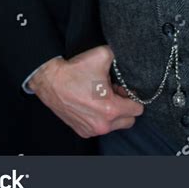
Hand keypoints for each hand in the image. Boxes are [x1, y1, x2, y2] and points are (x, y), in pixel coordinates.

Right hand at [28, 45, 143, 137]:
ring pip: (114, 126)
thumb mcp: (102, 55)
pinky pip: (100, 128)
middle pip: (129, 121)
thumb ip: (120, 57)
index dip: (133, 96)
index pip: (137, 110)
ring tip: (102, 97)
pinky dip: (100, 118)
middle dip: (125, 108)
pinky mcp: (82, 131)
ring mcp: (91, 130)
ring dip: (113, 114)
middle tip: (114, 93)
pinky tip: (92, 104)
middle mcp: (102, 124)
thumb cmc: (75, 70)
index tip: (123, 89)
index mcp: (110, 109)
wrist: (51, 80)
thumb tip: (128, 56)